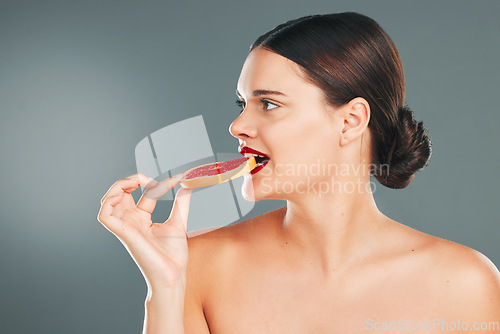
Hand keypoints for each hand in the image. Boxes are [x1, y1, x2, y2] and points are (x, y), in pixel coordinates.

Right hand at [97, 173, 192, 287]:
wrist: (172, 275)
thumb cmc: (173, 256)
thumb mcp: (179, 222)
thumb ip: (181, 203)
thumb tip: (187, 185)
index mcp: (143, 219)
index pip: (145, 193)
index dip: (158, 183)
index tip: (176, 179)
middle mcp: (131, 221)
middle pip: (121, 192)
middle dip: (131, 179)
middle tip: (150, 179)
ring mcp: (125, 226)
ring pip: (108, 200)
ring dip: (119, 185)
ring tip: (137, 181)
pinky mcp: (122, 232)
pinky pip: (104, 215)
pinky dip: (109, 201)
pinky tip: (125, 195)